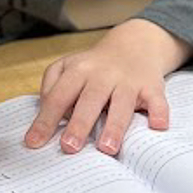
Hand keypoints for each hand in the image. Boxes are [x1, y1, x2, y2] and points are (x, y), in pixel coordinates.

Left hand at [23, 19, 192, 156]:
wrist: (135, 44)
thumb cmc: (94, 66)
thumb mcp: (66, 68)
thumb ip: (51, 87)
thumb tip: (46, 115)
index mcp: (78, 71)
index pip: (58, 97)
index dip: (45, 120)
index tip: (33, 143)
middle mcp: (102, 75)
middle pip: (89, 100)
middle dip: (79, 124)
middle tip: (69, 147)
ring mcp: (128, 81)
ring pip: (121, 104)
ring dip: (114, 126)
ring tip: (107, 149)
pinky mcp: (151, 87)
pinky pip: (157, 100)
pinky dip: (159, 112)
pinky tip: (157, 126)